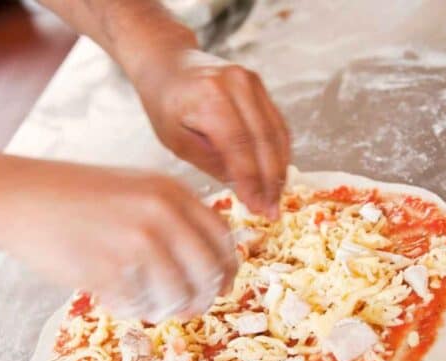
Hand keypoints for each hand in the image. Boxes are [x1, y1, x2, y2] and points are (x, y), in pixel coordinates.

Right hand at [0, 160, 237, 321]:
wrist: (19, 197)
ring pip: (176, 296)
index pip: (222, 239)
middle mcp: (161, 215)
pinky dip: (129, 308)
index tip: (220, 286)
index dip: (226, 269)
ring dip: (164, 308)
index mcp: (172, 192)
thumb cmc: (76, 197)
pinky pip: (137, 306)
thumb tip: (210, 267)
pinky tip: (111, 296)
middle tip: (186, 308)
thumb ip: (173, 216)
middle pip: (207, 273)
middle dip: (201, 297)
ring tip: (143, 301)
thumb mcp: (136, 189)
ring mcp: (135, 243)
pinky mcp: (108, 270)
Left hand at [134, 50, 290, 218]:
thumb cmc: (165, 104)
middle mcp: (236, 84)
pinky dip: (280, 152)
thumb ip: (210, 161)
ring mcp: (251, 81)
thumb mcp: (175, 140)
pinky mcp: (259, 85)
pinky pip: (277, 123)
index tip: (256, 207)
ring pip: (277, 133)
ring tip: (276, 199)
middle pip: (264, 140)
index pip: (240, 146)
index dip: (251, 181)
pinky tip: (277, 176)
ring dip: (280, 170)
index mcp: (210, 97)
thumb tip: (245, 187)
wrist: (168, 63)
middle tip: (272, 211)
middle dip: (270, 181)